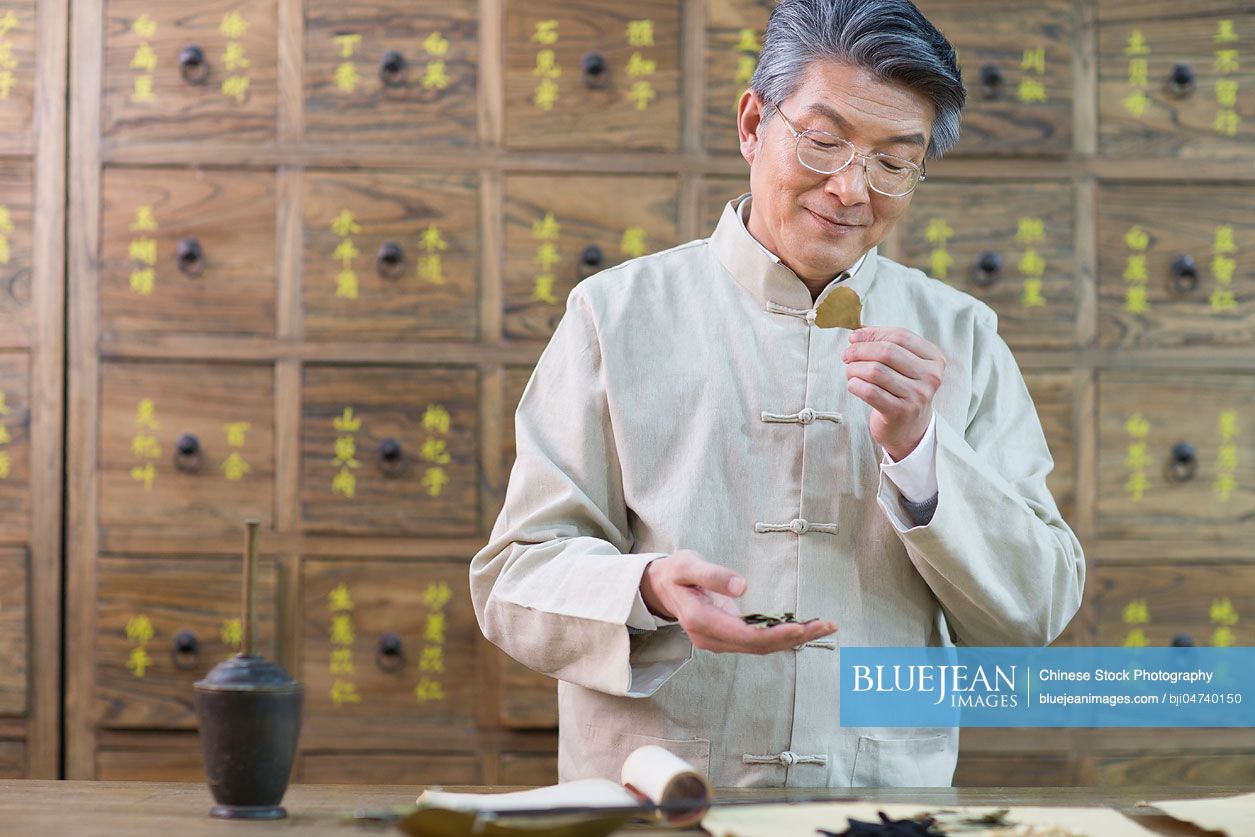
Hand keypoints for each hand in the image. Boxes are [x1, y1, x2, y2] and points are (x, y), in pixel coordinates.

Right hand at [639, 549, 837, 652]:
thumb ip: (713, 575)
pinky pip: (757, 641)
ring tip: (824, 627)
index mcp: (701, 621)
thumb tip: (742, 586)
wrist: (660, 587)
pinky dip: (781, 636)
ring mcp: (719, 641)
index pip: (745, 635)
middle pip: (758, 645)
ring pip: (760, 647)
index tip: (801, 628)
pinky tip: (803, 628)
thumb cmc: (676, 573)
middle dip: (794, 638)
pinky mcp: (727, 637)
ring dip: (793, 639)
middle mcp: (711, 638)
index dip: (775, 634)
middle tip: (826, 626)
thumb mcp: (687, 565)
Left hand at [842, 326, 945, 460]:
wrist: (909, 428)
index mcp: (934, 359)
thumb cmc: (902, 391)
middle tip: (847, 355)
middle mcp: (930, 376)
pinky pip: (869, 391)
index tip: (854, 338)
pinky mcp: (900, 412)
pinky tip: (854, 385)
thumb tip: (859, 332)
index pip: (900, 336)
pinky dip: (855, 384)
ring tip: (851, 372)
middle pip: (886, 352)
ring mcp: (917, 396)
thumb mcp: (903, 365)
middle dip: (859, 350)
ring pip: (875, 371)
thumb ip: (886, 344)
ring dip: (854, 368)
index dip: (873, 334)